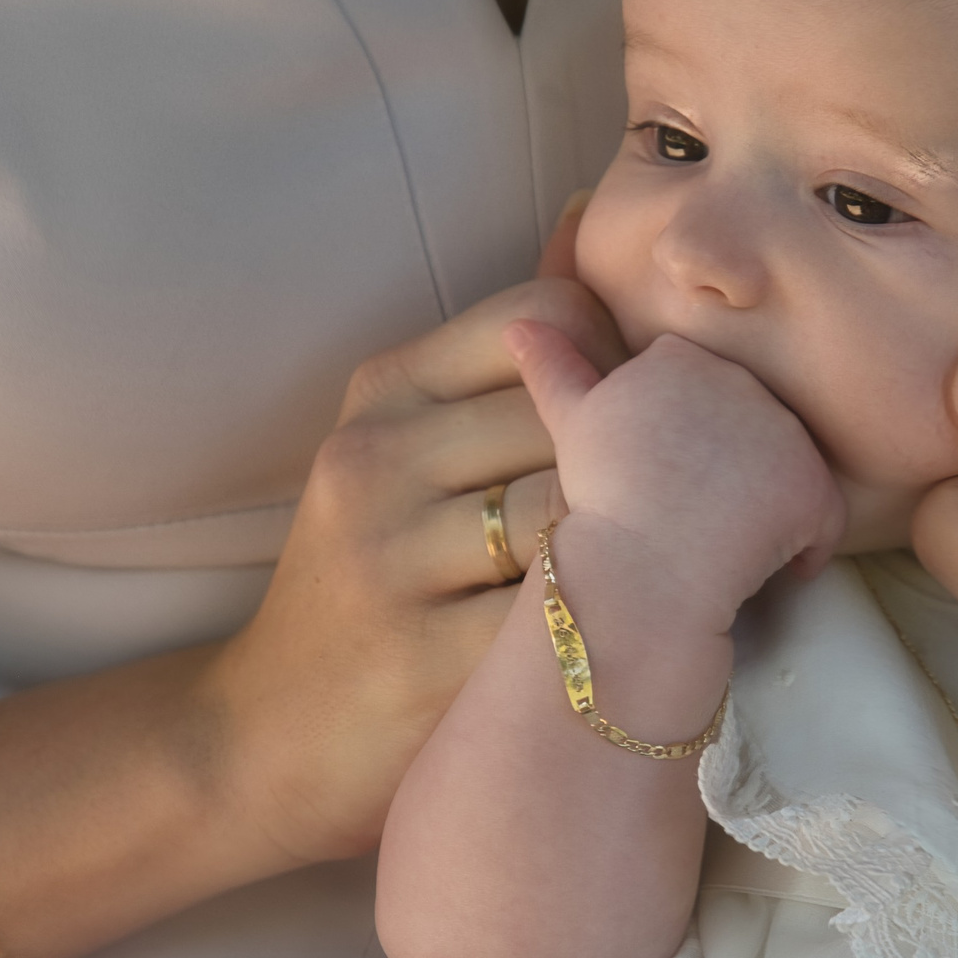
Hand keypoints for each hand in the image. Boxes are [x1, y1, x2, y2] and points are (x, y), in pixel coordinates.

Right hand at [202, 272, 627, 863]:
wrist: (263, 739)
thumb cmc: (371, 583)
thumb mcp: (409, 447)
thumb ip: (500, 352)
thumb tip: (576, 218)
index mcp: (383, 392)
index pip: (546, 316)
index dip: (621, 367)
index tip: (641, 432)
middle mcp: (376, 458)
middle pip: (575, 414)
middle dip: (647, 463)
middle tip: (694, 508)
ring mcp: (391, 556)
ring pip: (575, 509)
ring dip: (641, 545)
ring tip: (672, 572)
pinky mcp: (422, 656)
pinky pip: (561, 614)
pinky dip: (613, 624)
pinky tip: (632, 637)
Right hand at [507, 324, 844, 633]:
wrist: (637, 568)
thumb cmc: (599, 499)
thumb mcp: (570, 422)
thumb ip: (553, 366)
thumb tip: (517, 323)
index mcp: (680, 357)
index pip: (699, 388)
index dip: (683, 434)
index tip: (661, 471)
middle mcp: (740, 380)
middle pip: (747, 423)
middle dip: (729, 464)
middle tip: (689, 512)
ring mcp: (782, 431)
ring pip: (786, 468)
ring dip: (765, 504)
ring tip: (719, 541)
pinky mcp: (813, 486)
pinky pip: (822, 522)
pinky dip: (802, 549)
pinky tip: (760, 567)